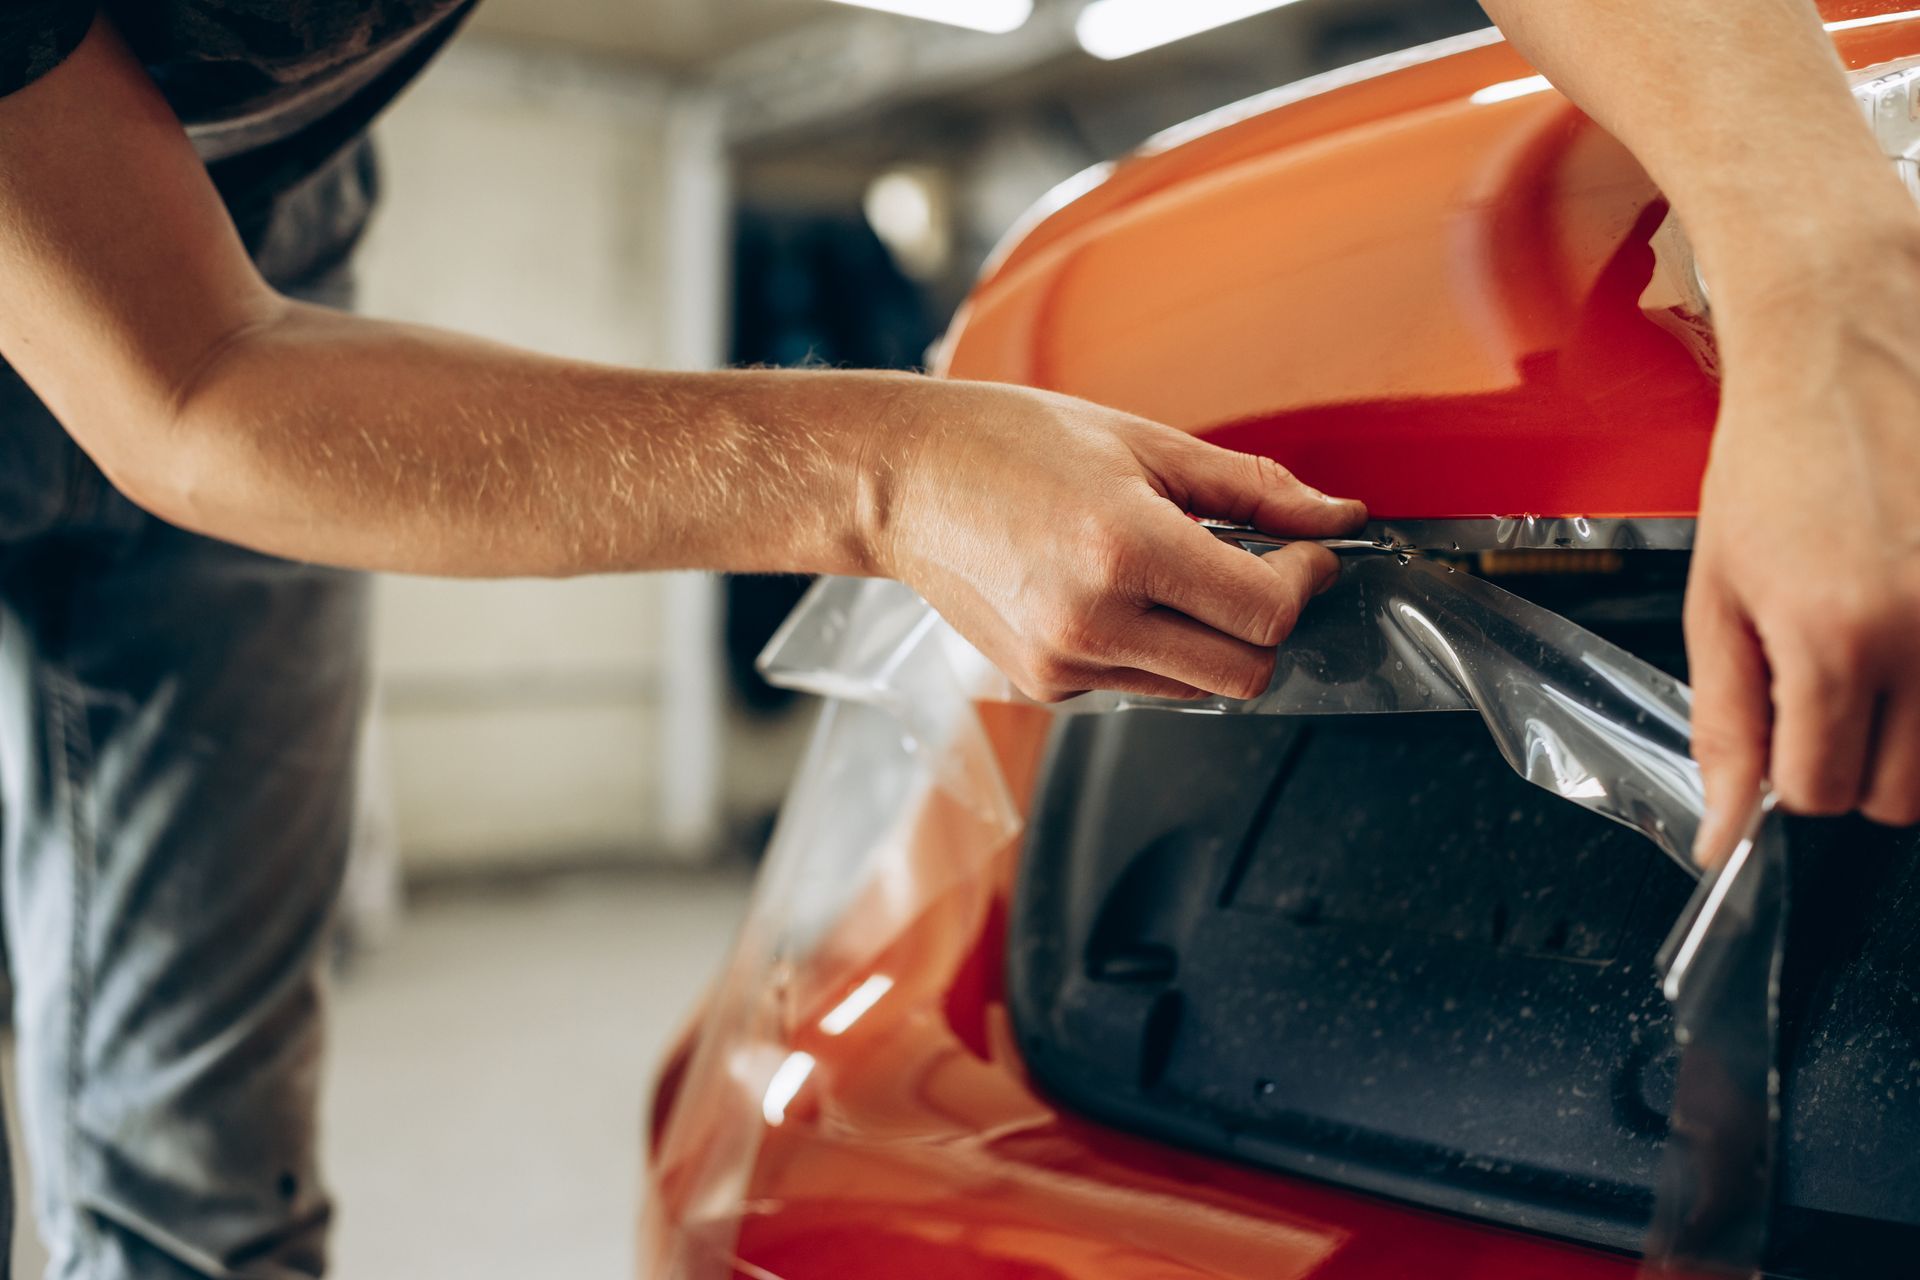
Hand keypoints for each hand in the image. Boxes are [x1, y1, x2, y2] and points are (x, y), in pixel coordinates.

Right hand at [866, 381, 1366, 701]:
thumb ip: (1251, 487)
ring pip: (1197, 688)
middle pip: (1245, 672)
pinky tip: (1112, 592)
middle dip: (1269, 623)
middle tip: (1258, 569)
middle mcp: (1094, 621)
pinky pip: (1139, 684)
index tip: (1304, 551)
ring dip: (1210, 638)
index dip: (1306, 581)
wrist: (901, 482)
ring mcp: (1065, 665)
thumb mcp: (1142, 442)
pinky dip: (1152, 647)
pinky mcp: (1045, 686)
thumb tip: (1337, 516)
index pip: (1266, 612)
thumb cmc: (1007, 443)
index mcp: (1125, 548)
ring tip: (1169, 570)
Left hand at [1687, 243, 1919, 860]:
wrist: (1849, 350)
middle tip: (1828, 690)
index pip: (1820, 791)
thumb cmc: (1774, 459)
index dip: (1789, 773)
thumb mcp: (1717, 594)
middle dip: (1853, 762)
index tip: (1782, 729)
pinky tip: (1911, 620)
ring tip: (1873, 648)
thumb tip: (1724, 826)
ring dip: (1911, 731)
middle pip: (1900, 795)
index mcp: (1835, 637)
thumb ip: (1725, 718)